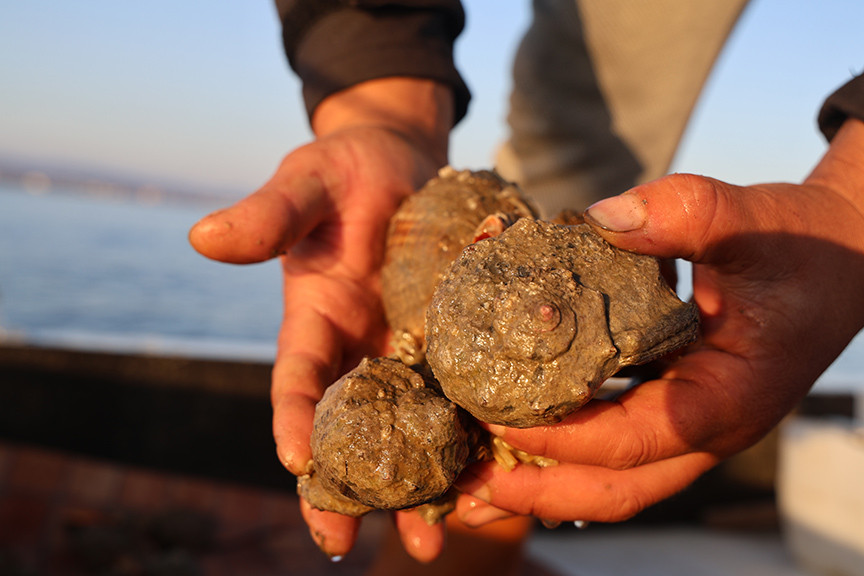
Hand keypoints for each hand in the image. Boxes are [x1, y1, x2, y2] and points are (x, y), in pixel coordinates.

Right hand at [189, 78, 454, 559]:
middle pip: (348, 430)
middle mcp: (358, 351)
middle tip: (342, 541)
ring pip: (408, 431)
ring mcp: (409, 354)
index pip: (297, 380)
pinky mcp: (454, 347)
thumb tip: (203, 237)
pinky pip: (463, 400)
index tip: (298, 462)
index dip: (295, 420)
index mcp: (314, 321)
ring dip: (414, 487)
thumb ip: (268, 215)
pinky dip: (472, 442)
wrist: (403, 166)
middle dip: (345, 486)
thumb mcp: (307, 184)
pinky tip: (491, 483)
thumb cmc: (344, 172)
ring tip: (431, 541)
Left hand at [454, 118, 863, 525]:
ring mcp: (695, 426)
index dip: (558, 439)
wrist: (840, 256)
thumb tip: (599, 219)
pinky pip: (619, 448)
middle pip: (616, 491)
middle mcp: (709, 429)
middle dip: (540, 495)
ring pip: (616, 480)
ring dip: (548, 484)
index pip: (629, 440)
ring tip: (478, 482)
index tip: (493, 421)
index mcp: (725, 399)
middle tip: (467, 491)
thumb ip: (683, 214)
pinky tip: (522, 435)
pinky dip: (570, 450)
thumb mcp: (748, 221)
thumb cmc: (797, 245)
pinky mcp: (680, 408)